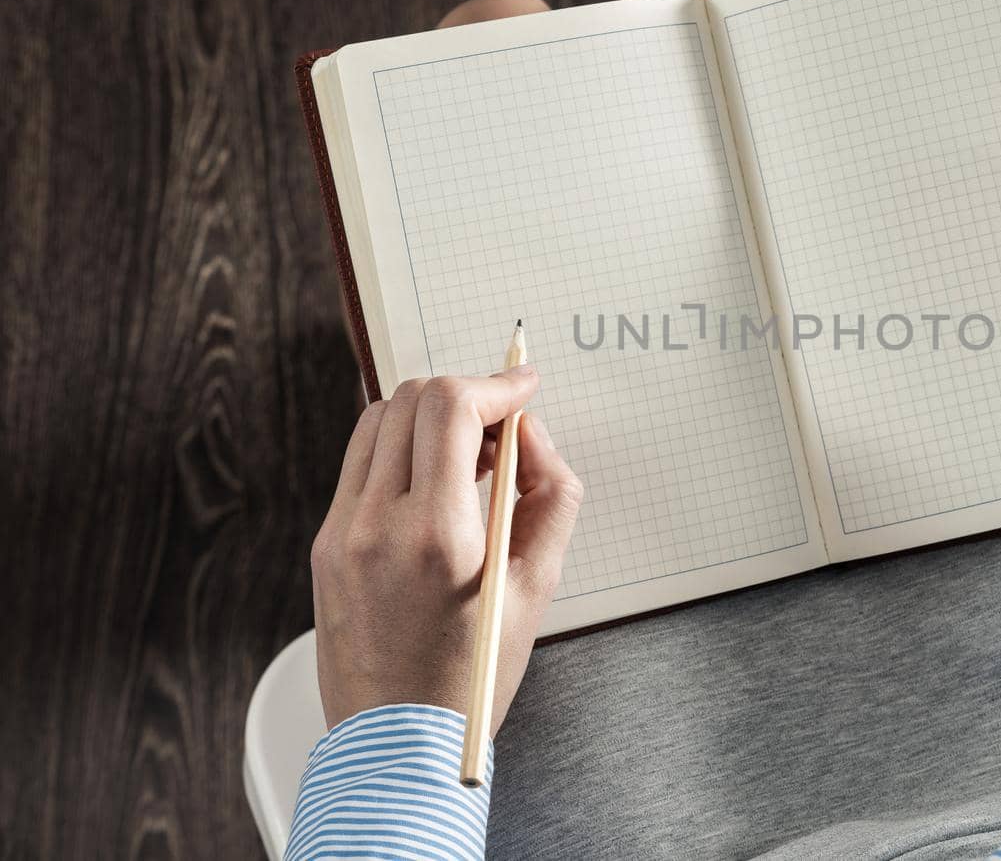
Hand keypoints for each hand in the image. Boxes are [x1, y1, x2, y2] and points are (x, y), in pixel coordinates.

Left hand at [311, 368, 582, 732]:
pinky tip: (435, 484)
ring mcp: (341, 531)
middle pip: (412, 399)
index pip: (450, 407)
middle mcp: (377, 523)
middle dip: (466, 394)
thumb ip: (549, 496)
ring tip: (470, 455)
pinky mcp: (325, 543)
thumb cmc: (472, 677)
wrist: (396, 742)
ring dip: (428, 415)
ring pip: (378, 420)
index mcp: (437, 536)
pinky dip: (400, 450)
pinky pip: (360, 463)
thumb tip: (530, 433)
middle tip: (503, 426)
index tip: (524, 387)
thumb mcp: (537, 588)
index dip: (496, 384)